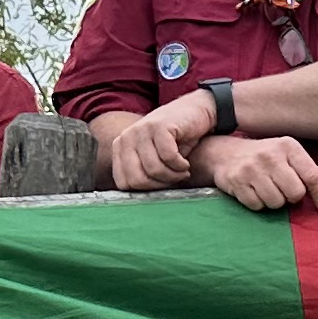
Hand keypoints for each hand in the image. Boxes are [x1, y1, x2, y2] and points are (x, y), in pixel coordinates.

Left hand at [100, 96, 214, 192]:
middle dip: (160, 185)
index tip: (162, 184)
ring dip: (173, 176)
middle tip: (175, 179)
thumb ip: (141, 173)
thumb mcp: (153, 157)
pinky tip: (185, 162)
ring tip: (182, 170)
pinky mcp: (159, 125)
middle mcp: (127, 137)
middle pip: (137, 179)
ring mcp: (141, 129)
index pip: (124, 183)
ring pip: (154, 169)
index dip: (147, 190)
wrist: (196, 112)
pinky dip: (180, 165)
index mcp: (121, 147)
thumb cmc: (176, 141)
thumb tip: (134, 206)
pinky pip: (168, 157)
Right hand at [201, 131, 317, 216]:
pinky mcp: (237, 181)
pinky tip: (254, 192)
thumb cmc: (265, 157)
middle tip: (285, 191)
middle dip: (293, 198)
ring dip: (275, 202)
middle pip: (295, 193)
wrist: (226, 153)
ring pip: (276, 202)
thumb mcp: (290, 157)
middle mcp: (270, 155)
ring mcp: (252, 168)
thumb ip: (312, 171)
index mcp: (288, 146)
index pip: (312, 175)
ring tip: (268, 190)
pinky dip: (259, 204)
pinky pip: (257, 206)